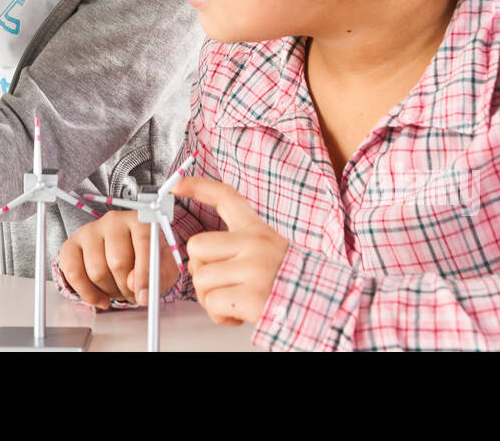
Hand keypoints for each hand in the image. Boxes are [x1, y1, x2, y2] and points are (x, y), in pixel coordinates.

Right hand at [56, 210, 178, 308]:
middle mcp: (114, 220)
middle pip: (117, 261)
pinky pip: (73, 273)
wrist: (125, 255)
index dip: (144, 273)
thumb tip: (134, 283)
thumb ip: (158, 275)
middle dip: (126, 287)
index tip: (144, 296)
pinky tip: (100, 297)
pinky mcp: (71, 244)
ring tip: (119, 289)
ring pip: (96, 271)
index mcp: (140, 220)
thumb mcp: (163, 267)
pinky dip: (87, 293)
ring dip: (110, 291)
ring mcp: (90, 230)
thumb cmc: (145, 260)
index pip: (143, 242)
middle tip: (132, 294)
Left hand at [174, 176, 288, 326]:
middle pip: (197, 246)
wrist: (322, 305)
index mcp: (257, 230)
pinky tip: (237, 314)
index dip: (198, 187)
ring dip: (210, 297)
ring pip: (201, 279)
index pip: (225, 197)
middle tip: (220, 282)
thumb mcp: (269, 249)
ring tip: (233, 300)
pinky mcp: (251, 296)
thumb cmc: (288, 281)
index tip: (177, 184)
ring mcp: (253, 268)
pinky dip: (219, 315)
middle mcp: (255, 244)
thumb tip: (199, 254)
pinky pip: (213, 304)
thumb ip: (239, 245)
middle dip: (200, 269)